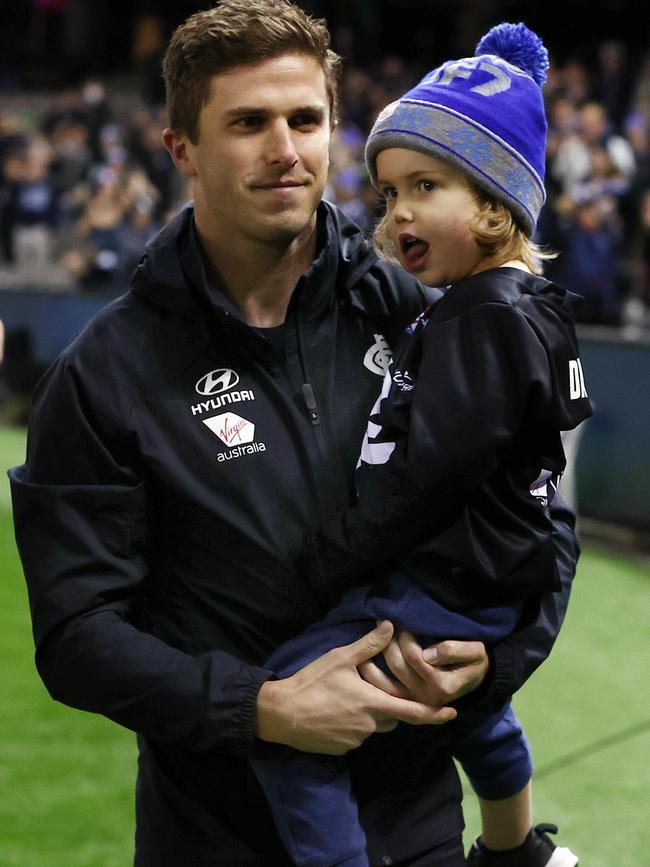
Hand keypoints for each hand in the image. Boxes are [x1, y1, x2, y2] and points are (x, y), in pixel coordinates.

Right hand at [255, 621, 454, 755]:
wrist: (281, 714)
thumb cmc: (312, 682)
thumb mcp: (340, 658)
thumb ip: (368, 645)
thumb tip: (390, 625)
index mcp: (373, 703)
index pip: (413, 712)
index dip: (435, 714)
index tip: (453, 713)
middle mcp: (369, 726)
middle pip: (391, 718)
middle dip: (388, 706)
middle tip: (369, 689)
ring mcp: (355, 740)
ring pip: (372, 727)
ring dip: (367, 715)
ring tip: (344, 698)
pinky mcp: (341, 750)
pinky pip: (355, 736)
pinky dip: (351, 725)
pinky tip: (333, 711)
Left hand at [359, 630, 488, 712]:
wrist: (473, 679)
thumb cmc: (474, 661)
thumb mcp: (475, 651)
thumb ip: (454, 650)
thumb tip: (429, 653)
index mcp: (442, 685)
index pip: (414, 656)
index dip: (405, 637)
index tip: (400, 620)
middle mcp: (425, 696)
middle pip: (397, 664)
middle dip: (389, 640)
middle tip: (383, 620)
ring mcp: (414, 701)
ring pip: (384, 679)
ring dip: (373, 656)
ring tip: (370, 635)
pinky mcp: (405, 702)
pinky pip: (381, 689)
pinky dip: (370, 674)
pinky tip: (363, 657)